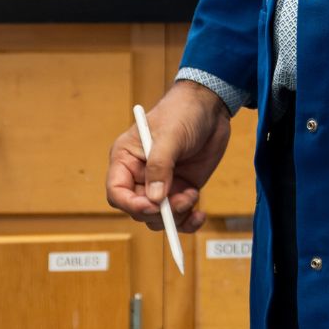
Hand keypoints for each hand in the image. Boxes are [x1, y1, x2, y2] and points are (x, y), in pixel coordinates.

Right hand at [105, 80, 232, 233]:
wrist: (210, 107)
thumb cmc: (183, 112)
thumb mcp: (170, 136)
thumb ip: (160, 166)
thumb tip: (154, 199)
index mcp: (126, 159)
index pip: (117, 192)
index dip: (131, 205)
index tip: (153, 206)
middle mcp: (141, 175)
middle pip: (139, 210)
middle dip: (159, 212)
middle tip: (181, 201)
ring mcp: (161, 185)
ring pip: (159, 218)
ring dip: (176, 216)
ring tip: (192, 195)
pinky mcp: (180, 190)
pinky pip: (179, 216)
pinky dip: (188, 222)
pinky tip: (200, 214)